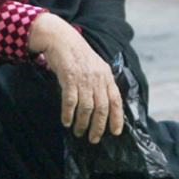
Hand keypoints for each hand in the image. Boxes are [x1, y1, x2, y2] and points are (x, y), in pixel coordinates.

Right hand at [27, 13, 123, 143]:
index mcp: (106, 76)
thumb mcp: (95, 66)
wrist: (62, 39)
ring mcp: (84, 79)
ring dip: (83, 123)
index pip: (116, 100)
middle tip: (94, 139)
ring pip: (87, 107)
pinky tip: (66, 122)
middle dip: (99, 126)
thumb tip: (104, 104)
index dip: (117, 118)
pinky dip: (68, 114)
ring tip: (79, 132)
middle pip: (102, 108)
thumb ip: (101, 83)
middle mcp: (97, 78)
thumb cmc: (78, 55)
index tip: (115, 132)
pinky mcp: (69, 78)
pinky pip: (70, 101)